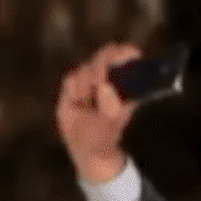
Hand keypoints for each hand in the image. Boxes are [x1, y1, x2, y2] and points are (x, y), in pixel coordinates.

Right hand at [55, 42, 142, 183]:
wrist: (86, 146)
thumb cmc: (105, 134)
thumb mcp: (112, 121)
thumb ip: (111, 106)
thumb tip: (105, 87)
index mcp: (126, 83)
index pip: (129, 56)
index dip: (124, 53)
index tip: (120, 58)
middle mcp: (109, 77)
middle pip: (107, 53)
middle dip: (102, 65)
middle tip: (99, 83)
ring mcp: (91, 79)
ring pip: (86, 66)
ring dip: (86, 84)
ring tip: (88, 102)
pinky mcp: (73, 85)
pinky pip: (71, 79)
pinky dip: (73, 90)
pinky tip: (77, 102)